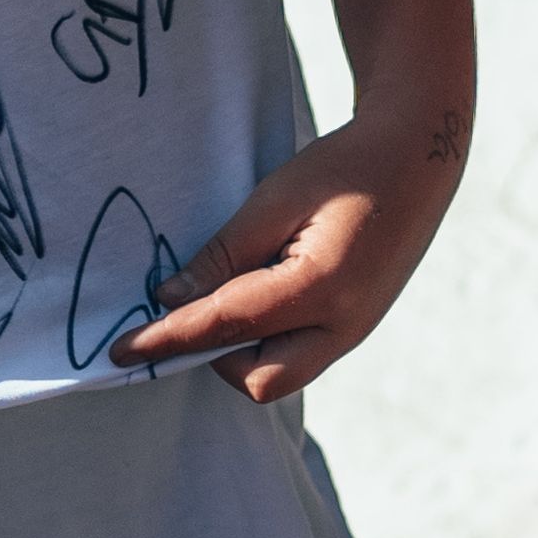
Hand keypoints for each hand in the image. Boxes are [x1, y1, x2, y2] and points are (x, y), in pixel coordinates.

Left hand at [111, 95, 466, 405]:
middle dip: (214, 356)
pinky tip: (255, 292)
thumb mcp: (273, 200)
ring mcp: (355, 332)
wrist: (419, 156)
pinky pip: (299, 354)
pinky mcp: (356, 326)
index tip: (118, 350)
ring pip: (280, 374)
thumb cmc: (344, 167)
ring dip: (241, 349)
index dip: (166, 339)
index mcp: (322, 289)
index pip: (224, 327)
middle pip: (259, 380)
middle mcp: (344, 326)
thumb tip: (168, 300)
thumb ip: (221, 257)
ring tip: (228, 289)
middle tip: (191, 307)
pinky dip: (266, 337)